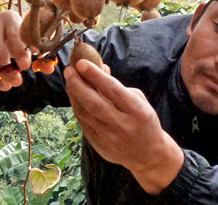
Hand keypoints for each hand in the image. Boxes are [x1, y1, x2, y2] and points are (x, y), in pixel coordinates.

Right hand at [0, 10, 54, 95]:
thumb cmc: (11, 35)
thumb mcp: (24, 38)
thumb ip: (38, 53)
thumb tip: (50, 68)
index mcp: (9, 18)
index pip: (14, 37)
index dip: (21, 54)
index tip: (26, 67)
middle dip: (7, 73)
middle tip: (16, 83)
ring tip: (5, 88)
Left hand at [64, 60, 183, 193]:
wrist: (148, 154)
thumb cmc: (143, 120)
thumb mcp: (138, 100)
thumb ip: (117, 85)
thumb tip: (98, 68)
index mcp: (137, 111)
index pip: (112, 90)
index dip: (95, 75)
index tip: (81, 63)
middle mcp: (122, 125)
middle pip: (93, 103)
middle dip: (77, 84)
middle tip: (69, 70)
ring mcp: (108, 138)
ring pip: (84, 113)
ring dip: (73, 95)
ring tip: (70, 80)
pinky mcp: (98, 145)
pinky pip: (83, 123)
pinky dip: (77, 108)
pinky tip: (75, 97)